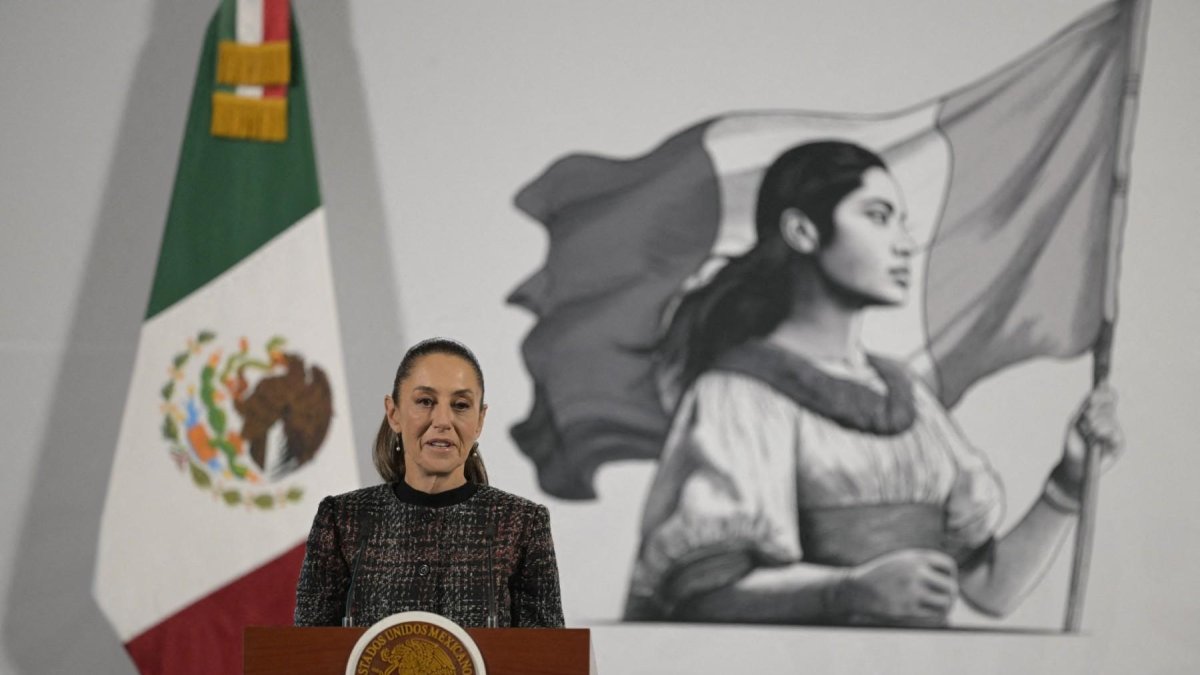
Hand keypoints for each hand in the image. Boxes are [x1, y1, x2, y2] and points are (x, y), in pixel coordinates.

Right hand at [831, 549, 958, 625]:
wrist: (855, 589)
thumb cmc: (881, 576)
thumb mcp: (900, 561)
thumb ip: (922, 566)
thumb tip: (951, 581)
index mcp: (915, 557)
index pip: (948, 566)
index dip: (950, 575)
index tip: (944, 582)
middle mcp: (915, 572)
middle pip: (950, 586)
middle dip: (950, 594)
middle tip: (946, 599)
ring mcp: (911, 591)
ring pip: (945, 603)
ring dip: (946, 607)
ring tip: (941, 609)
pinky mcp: (906, 609)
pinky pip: (933, 616)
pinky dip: (936, 617)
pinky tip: (931, 616)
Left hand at [1055, 384, 1124, 496]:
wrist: (1073, 464)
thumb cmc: (1073, 443)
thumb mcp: (1076, 421)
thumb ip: (1086, 407)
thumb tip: (1095, 391)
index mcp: (1100, 412)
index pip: (1108, 396)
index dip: (1104, 392)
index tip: (1093, 394)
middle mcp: (1110, 420)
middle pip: (1109, 404)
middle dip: (1095, 409)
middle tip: (1085, 418)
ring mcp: (1115, 432)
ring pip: (1110, 418)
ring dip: (1095, 423)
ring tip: (1087, 433)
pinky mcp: (1119, 444)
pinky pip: (1114, 433)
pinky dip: (1102, 433)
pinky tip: (1095, 438)